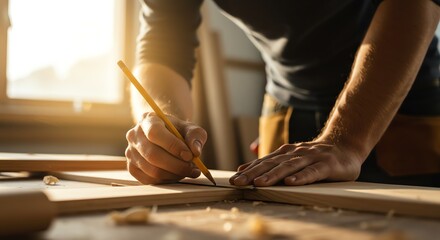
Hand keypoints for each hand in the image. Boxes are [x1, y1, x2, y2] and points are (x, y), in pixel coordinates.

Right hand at [125, 112, 206, 183]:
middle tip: (192, 168)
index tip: (189, 155)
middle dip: (176, 165)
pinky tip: (177, 175)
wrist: (165, 135)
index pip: (155, 133)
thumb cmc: (177, 131)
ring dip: (174, 174)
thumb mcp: (190, 128)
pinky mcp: (132, 168)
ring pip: (152, 171)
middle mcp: (134, 135)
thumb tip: (195, 152)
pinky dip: (166, 181)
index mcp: (147, 120)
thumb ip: (195, 136)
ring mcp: (130, 152)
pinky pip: (149, 180)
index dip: (172, 146)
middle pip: (153, 155)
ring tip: (187, 171)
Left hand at [229, 140, 362, 185]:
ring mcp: (311, 158)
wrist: (345, 146)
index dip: (248, 171)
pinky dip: (301, 177)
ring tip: (259, 183)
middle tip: (238, 182)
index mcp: (285, 153)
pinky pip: (312, 172)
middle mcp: (295, 153)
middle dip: (253, 174)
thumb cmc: (315, 156)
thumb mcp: (291, 157)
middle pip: (271, 164)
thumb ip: (271, 163)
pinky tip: (290, 183)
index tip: (233, 179)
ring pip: (289, 167)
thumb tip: (244, 169)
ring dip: (273, 175)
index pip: (263, 162)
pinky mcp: (326, 165)